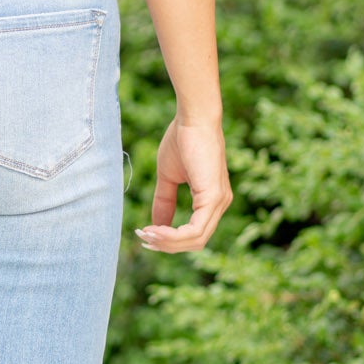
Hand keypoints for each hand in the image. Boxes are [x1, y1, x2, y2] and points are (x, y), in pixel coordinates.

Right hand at [135, 117, 231, 252]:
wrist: (192, 118)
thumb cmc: (182, 140)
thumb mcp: (168, 177)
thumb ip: (165, 201)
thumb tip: (155, 224)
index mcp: (212, 200)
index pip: (194, 233)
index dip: (171, 240)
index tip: (146, 234)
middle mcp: (220, 204)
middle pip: (196, 242)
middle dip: (167, 245)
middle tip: (144, 238)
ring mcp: (219, 202)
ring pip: (195, 240)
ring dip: (168, 242)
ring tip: (146, 234)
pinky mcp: (213, 197)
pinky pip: (195, 229)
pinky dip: (173, 234)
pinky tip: (155, 229)